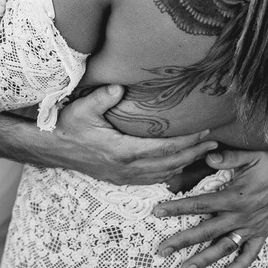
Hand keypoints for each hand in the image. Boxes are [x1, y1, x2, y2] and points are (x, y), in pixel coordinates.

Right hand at [43, 85, 218, 184]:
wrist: (52, 149)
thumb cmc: (68, 126)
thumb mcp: (82, 108)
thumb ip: (101, 98)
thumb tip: (119, 88)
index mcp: (122, 151)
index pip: (164, 148)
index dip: (187, 141)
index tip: (205, 132)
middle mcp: (127, 167)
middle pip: (170, 163)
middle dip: (194, 153)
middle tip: (215, 142)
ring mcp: (124, 176)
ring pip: (164, 174)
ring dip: (186, 164)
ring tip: (203, 152)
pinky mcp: (120, 179)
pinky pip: (153, 179)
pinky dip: (170, 172)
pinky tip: (178, 164)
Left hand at [152, 145, 267, 267]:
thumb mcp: (249, 155)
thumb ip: (228, 158)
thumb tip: (207, 155)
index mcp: (234, 197)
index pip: (199, 205)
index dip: (177, 208)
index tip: (157, 212)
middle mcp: (241, 216)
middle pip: (206, 232)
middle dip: (182, 241)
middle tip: (161, 250)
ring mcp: (252, 227)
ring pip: (224, 248)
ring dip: (204, 259)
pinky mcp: (262, 233)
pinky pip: (250, 254)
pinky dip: (238, 266)